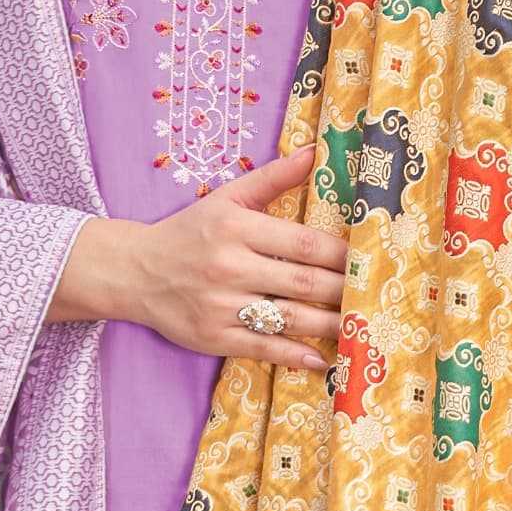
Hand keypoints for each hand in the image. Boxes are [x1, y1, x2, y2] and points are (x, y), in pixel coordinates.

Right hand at [44, 144, 343, 371]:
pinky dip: (296, 355)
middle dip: (345, 291)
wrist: (136, 272)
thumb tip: (316, 151)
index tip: (370, 260)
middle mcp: (230, 267)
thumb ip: (273, 177)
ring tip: (362, 326)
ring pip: (290, 319)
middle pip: (304, 283)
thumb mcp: (227, 198)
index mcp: (237, 228)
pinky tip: (323, 359)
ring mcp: (222, 306)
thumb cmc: (190, 231)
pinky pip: (264, 348)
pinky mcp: (214, 338)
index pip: (305, 244)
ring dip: (332, 325)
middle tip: (375, 294)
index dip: (343, 255)